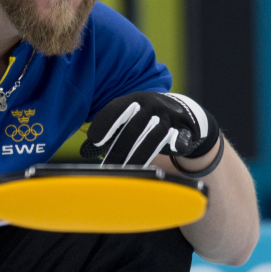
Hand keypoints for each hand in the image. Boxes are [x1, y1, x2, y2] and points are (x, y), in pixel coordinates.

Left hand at [80, 92, 219, 166]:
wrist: (184, 111)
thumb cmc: (146, 119)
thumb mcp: (130, 116)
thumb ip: (111, 130)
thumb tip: (85, 149)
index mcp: (135, 100)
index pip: (116, 109)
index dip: (105, 124)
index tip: (95, 141)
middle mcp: (152, 105)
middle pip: (133, 129)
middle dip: (119, 150)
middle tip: (107, 167)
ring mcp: (169, 117)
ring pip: (153, 138)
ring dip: (139, 156)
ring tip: (126, 171)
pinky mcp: (184, 128)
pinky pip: (180, 137)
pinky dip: (176, 143)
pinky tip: (171, 150)